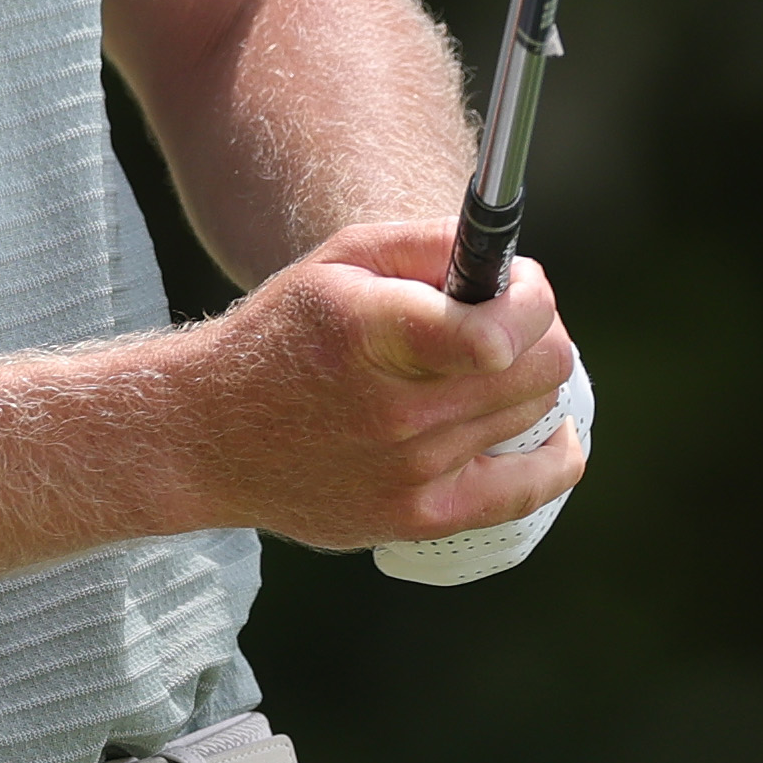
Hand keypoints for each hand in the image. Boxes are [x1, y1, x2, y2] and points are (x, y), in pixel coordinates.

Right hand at [175, 221, 585, 550]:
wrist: (209, 436)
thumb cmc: (282, 336)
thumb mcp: (337, 262)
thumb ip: (426, 245)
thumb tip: (508, 259)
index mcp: (370, 335)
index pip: (496, 333)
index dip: (530, 298)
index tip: (516, 284)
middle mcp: (394, 410)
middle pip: (539, 366)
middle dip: (538, 328)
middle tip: (504, 319)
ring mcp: (410, 472)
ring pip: (537, 412)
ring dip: (529, 379)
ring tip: (488, 368)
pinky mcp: (419, 517)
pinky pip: (532, 486)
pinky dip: (553, 452)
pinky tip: (540, 428)